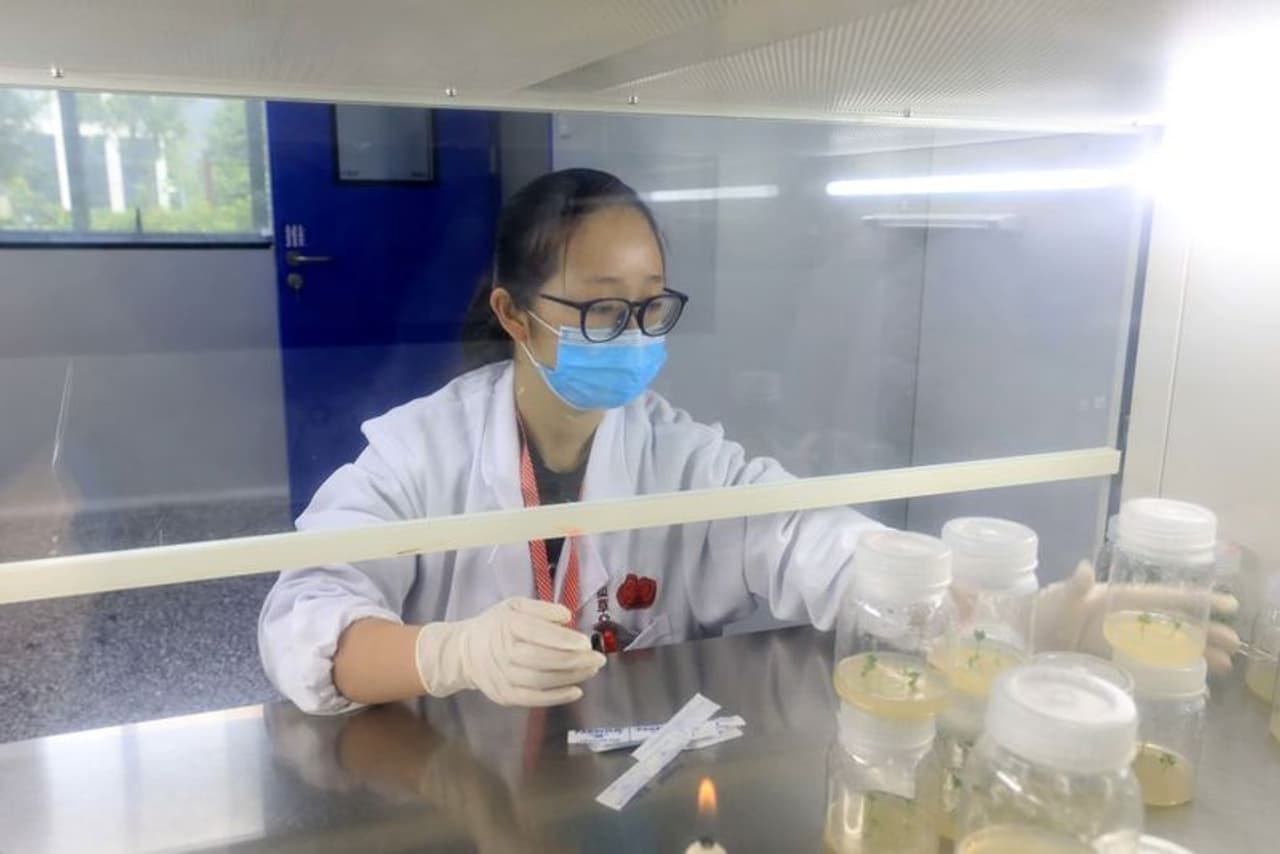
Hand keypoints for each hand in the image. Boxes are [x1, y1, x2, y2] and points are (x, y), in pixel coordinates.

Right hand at [415, 597, 605, 705]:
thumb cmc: (497, 626)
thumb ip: (542, 609)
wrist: (465, 652)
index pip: (537, 633)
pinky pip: (534, 699)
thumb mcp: (515, 606)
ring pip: (541, 680)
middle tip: (598, 659)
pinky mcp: (505, 696)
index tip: (586, 642)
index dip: (563, 639)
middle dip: (574, 660)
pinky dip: (557, 697)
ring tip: (591, 671)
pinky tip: (576, 690)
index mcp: (507, 625)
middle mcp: (503, 652)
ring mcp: (503, 677)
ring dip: (571, 677)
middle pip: (542, 659)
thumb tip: (567, 617)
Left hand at [1034, 560, 1240, 674]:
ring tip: (1225, 666)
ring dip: (1197, 653)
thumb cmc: (1039, 612)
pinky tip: (1196, 682)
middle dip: (1206, 632)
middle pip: (1174, 623)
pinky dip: (1175, 672)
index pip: (1165, 598)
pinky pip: (1152, 666)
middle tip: (1236, 645)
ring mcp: (1122, 642)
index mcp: (1118, 599)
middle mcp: (1126, 619)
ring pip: (1169, 645)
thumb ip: (1073, 588)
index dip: (1196, 600)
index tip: (1228, 605)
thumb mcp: (1057, 600)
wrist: (1020, 637)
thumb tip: (1083, 569)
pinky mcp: (1116, 662)